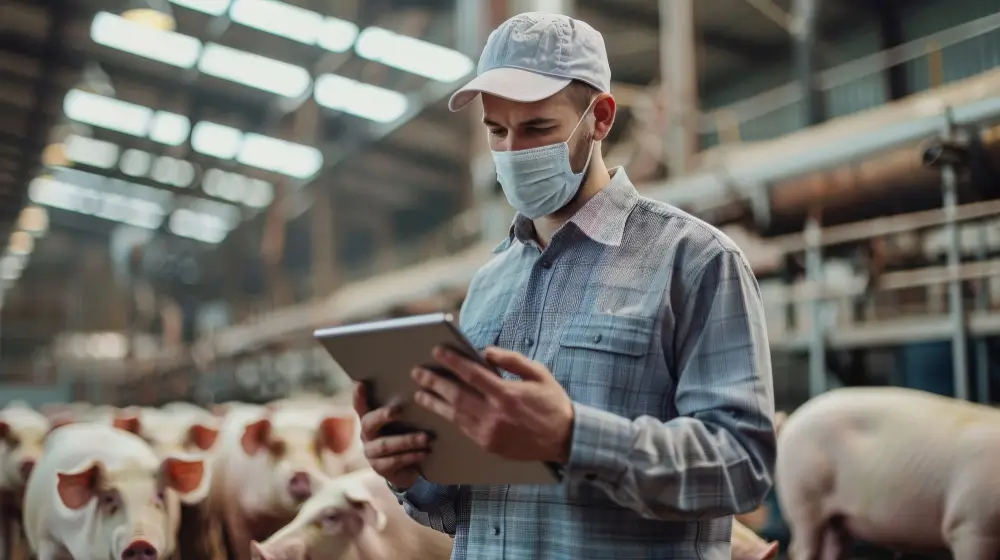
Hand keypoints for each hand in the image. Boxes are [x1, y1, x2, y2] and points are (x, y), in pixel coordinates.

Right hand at [352, 382, 431, 489]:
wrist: (410, 468)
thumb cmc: (407, 435)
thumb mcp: (405, 421)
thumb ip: (405, 408)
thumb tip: (421, 388)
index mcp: (370, 419)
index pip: (360, 405)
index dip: (358, 396)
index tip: (360, 384)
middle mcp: (367, 434)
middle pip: (369, 422)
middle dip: (383, 415)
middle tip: (400, 410)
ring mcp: (371, 452)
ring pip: (385, 445)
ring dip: (407, 441)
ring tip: (426, 438)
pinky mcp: (380, 468)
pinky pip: (394, 461)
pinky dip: (411, 456)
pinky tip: (425, 453)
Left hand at [412, 345, 573, 463]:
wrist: (566, 440)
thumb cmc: (553, 403)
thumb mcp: (539, 374)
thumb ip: (512, 360)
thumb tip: (486, 351)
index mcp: (507, 394)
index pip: (471, 373)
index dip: (451, 361)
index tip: (436, 351)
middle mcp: (495, 414)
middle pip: (456, 395)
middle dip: (434, 382)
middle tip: (418, 372)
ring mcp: (490, 433)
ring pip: (454, 415)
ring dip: (435, 402)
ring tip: (420, 393)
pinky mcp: (489, 446)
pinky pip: (463, 429)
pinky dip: (449, 418)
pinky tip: (440, 410)